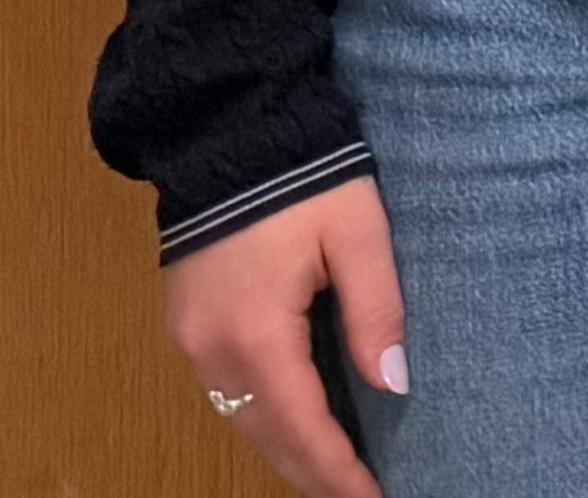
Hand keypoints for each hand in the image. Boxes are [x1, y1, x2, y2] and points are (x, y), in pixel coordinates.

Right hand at [163, 174, 401, 497]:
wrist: (229, 131)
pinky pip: (226, 392)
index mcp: (256, 334)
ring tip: (333, 473)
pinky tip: (293, 424)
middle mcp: (211, 351)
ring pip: (241, 417)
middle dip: (311, 472)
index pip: (300, 425)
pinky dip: (262, 416)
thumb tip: (395, 383)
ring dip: (285, 448)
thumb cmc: (307, 177)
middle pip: (265, 433)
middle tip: (356, 496)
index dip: (336, 470)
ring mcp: (189, 341)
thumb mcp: (358, 235)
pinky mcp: (186, 324)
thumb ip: (377, 311)